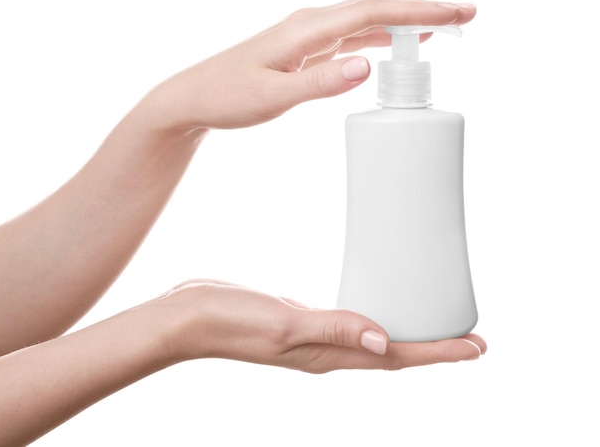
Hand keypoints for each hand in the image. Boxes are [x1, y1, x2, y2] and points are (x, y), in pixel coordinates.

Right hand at [146, 279, 485, 372]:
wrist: (189, 317)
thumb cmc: (230, 321)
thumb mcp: (283, 323)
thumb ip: (331, 329)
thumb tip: (383, 342)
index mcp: (328, 356)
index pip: (397, 359)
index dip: (440, 354)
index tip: (478, 347)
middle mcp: (327, 352)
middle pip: (394, 355)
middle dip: (435, 349)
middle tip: (470, 340)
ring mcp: (314, 339)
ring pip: (374, 342)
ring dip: (407, 337)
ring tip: (433, 325)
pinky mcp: (301, 322)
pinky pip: (350, 324)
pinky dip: (373, 320)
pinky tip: (375, 309)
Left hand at [151, 0, 475, 129]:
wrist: (196, 97)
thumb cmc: (229, 96)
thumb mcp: (273, 96)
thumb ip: (319, 82)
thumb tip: (368, 65)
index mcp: (308, 29)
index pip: (375, 11)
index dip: (420, 10)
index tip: (457, 14)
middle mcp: (313, 24)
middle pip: (379, 6)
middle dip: (424, 8)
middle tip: (465, 15)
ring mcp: (311, 35)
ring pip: (369, 19)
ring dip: (407, 20)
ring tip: (445, 25)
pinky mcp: (309, 49)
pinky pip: (355, 34)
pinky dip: (383, 35)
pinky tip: (398, 42)